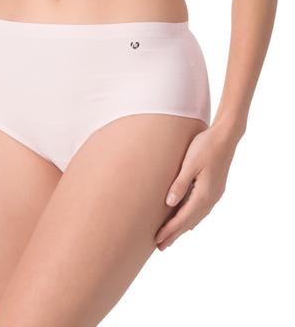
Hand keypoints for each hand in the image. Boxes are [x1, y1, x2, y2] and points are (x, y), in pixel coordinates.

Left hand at [155, 122, 239, 250]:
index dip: (170, 230)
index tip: (158, 240)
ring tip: (171, 237)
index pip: (183, 218)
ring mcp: (214, 194)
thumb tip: (169, 204)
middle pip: (190, 222)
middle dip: (175, 234)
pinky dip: (192, 218)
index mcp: (204, 194)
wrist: (225, 136)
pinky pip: (201, 209)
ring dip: (183, 227)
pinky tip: (189, 220)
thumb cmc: (205, 147)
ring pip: (196, 217)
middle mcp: (211, 198)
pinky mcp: (215, 188)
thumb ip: (180, 184)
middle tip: (161, 246)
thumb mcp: (190, 164)